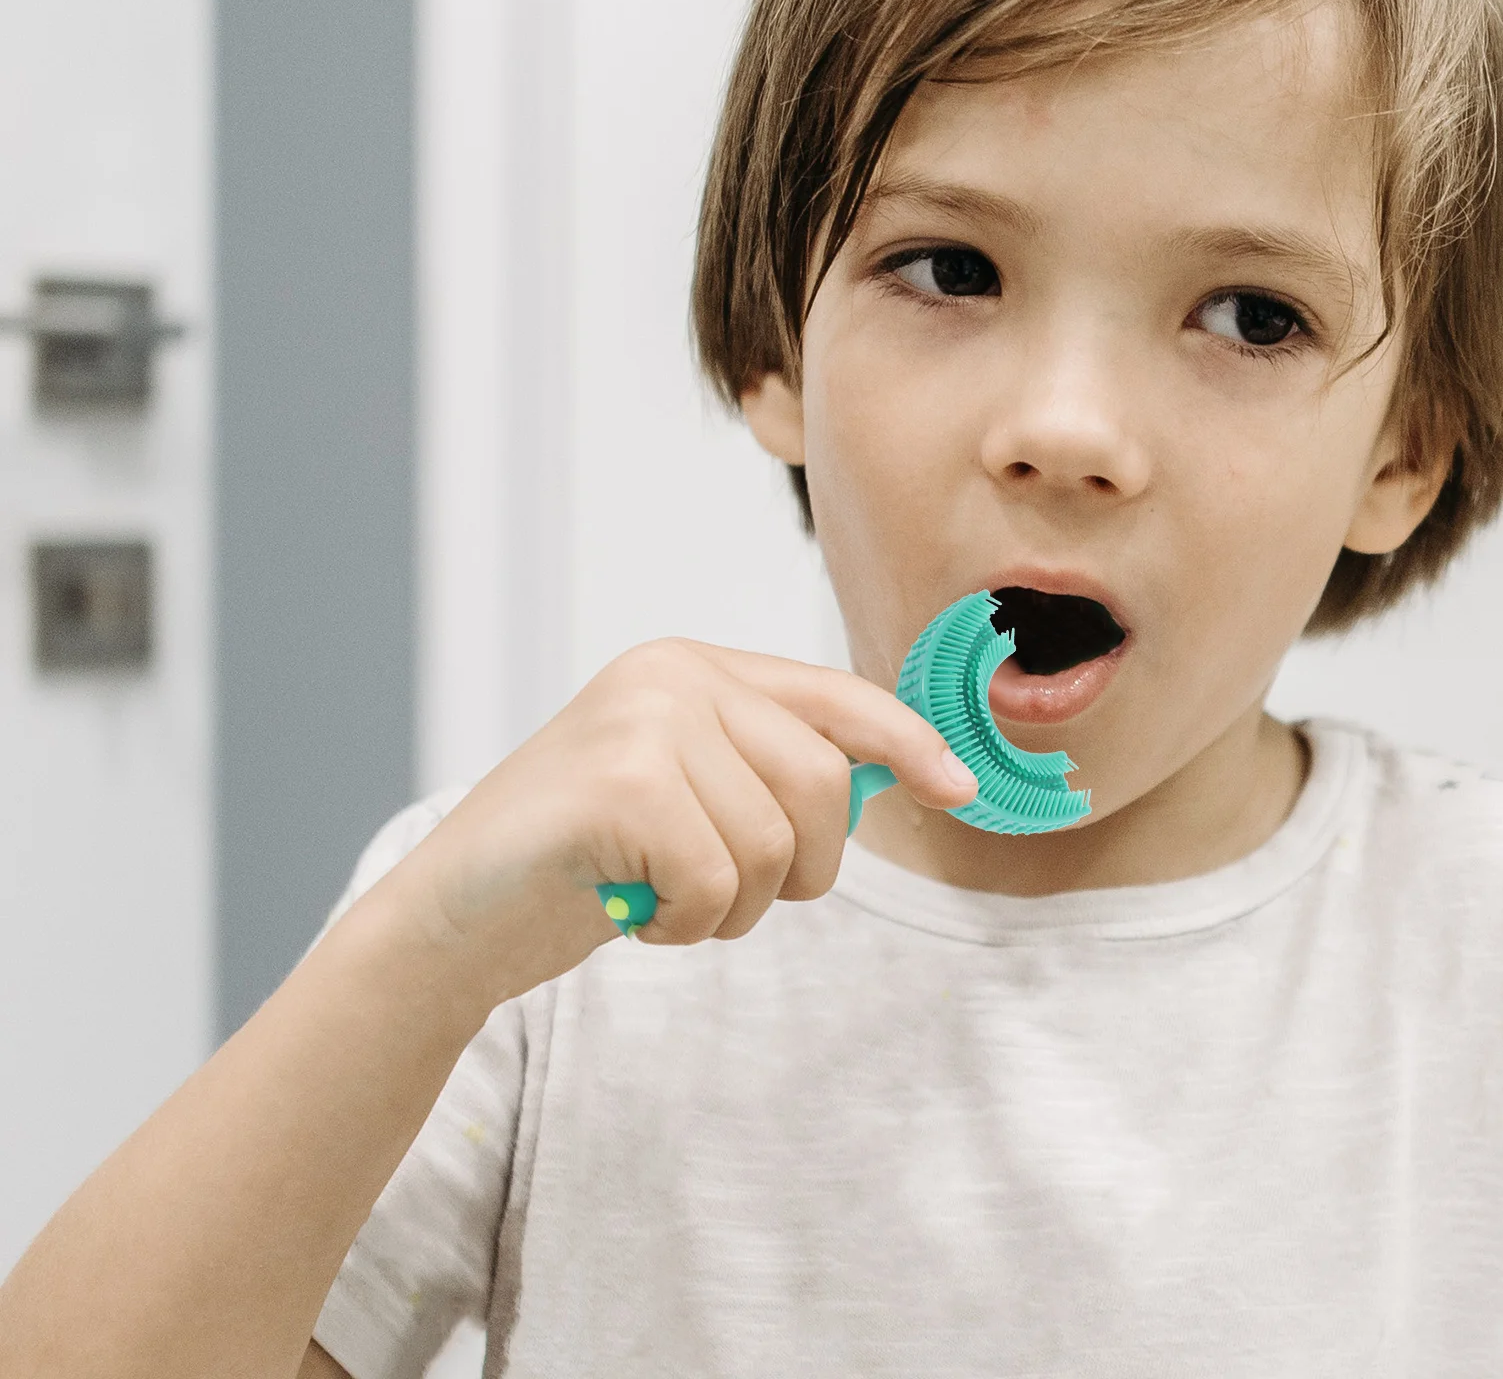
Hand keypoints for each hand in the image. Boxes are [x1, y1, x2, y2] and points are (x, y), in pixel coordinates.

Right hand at [388, 639, 978, 1007]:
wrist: (453, 914)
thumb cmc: (583, 860)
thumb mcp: (689, 793)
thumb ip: (772, 769)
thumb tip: (903, 777)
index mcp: (693, 667)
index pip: (833, 696)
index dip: (908, 742)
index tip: (960, 787)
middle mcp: (672, 676)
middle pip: (825, 783)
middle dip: (799, 867)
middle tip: (723, 892)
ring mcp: (643, 721)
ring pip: (777, 843)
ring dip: (732, 904)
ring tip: (662, 894)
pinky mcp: (618, 784)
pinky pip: (719, 880)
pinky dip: (687, 923)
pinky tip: (633, 910)